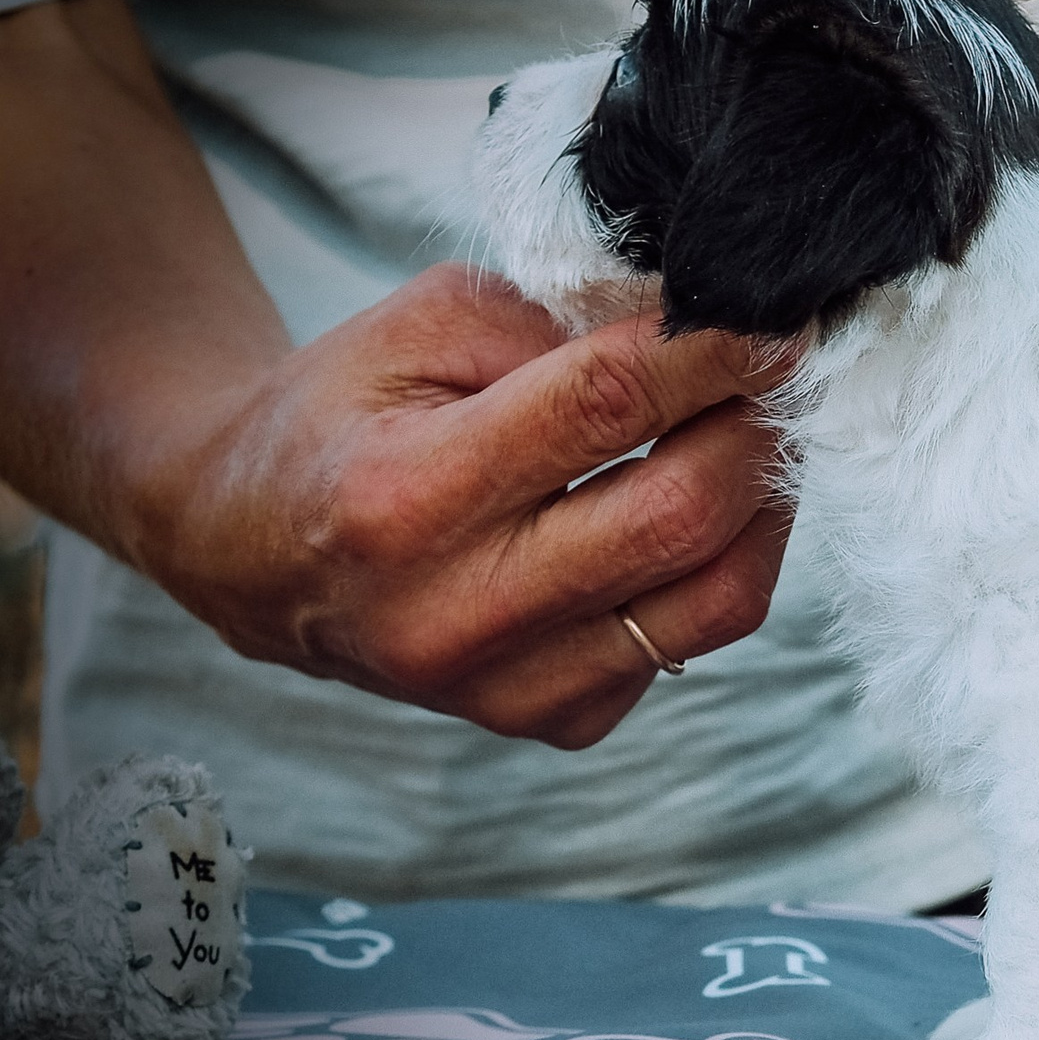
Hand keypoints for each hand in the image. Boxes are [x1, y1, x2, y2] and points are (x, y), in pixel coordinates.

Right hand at [141, 263, 795, 747]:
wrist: (249, 550)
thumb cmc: (344, 417)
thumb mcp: (419, 327)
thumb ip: (557, 322)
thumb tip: (704, 335)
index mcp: (405, 495)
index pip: (605, 408)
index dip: (711, 353)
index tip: (774, 316)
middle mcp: (456, 613)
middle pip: (680, 516)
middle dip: (759, 430)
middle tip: (787, 375)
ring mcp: (507, 688)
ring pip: (718, 600)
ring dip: (767, 506)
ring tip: (763, 438)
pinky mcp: (552, 723)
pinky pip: (689, 645)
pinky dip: (723, 568)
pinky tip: (707, 513)